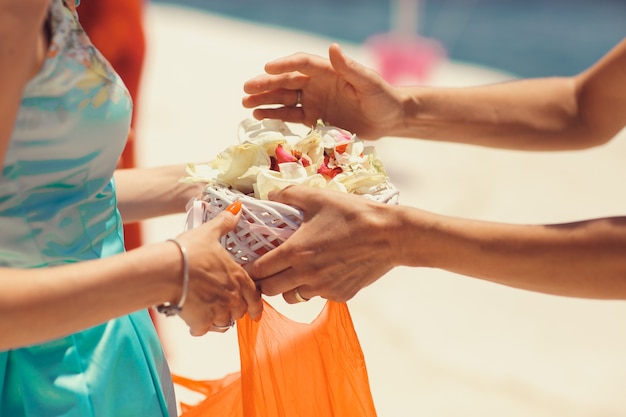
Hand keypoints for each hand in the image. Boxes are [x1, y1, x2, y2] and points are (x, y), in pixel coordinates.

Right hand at [175, 208, 262, 335]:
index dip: (254, 304)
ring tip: (208, 312)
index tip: (254, 311)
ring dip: (218, 319)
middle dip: (233, 310)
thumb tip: (237, 210)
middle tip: (223, 306)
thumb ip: (225, 223)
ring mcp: (217, 311)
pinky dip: (200, 326)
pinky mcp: (201, 322)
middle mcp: (232, 297)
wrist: (167, 271)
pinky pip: (204, 329)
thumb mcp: (209, 233)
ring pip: (224, 322)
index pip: (254, 295)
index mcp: (238, 277)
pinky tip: (193, 319)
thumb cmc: (188, 252)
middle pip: (239, 311)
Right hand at [242, 43, 402, 139]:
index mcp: (328, 71)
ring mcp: (314, 101)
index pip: (302, 64)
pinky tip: (259, 116)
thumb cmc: (382, 98)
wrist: (389, 119)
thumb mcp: (368, 83)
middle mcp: (317, 84)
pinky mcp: (314, 118)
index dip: (284, 65)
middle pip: (287, 81)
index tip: (267, 68)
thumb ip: (350, 68)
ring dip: (265, 100)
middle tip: (247, 89)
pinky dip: (275, 115)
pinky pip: (291, 116)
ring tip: (246, 103)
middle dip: (266, 84)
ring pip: (284, 98)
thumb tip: (332, 47)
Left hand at [249, 186, 396, 302]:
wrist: (390, 235)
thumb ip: (289, 195)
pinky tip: (324, 270)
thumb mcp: (319, 197)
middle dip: (265, 280)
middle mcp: (306, 275)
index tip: (252, 261)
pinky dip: (315, 287)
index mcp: (295, 252)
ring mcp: (324, 288)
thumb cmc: (354, 214)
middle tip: (270, 268)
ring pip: (292, 297)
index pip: (258, 270)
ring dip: (289, 286)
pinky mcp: (340, 295)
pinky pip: (318, 296)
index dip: (251, 267)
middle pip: (269, 290)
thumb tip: (271, 194)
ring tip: (297, 270)